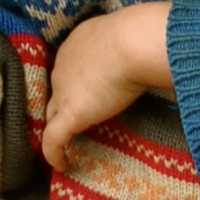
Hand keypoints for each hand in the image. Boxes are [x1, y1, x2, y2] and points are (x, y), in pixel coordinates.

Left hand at [42, 2, 172, 172]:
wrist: (133, 42)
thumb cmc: (140, 35)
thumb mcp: (130, 37)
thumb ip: (129, 50)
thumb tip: (147, 58)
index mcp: (77, 44)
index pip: (71, 68)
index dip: (76, 84)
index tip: (89, 96)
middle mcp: (63, 65)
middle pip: (58, 90)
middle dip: (65, 104)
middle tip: (78, 121)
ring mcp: (63, 90)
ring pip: (52, 114)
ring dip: (58, 128)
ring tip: (66, 144)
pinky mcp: (70, 113)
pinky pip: (53, 139)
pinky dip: (54, 153)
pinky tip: (62, 165)